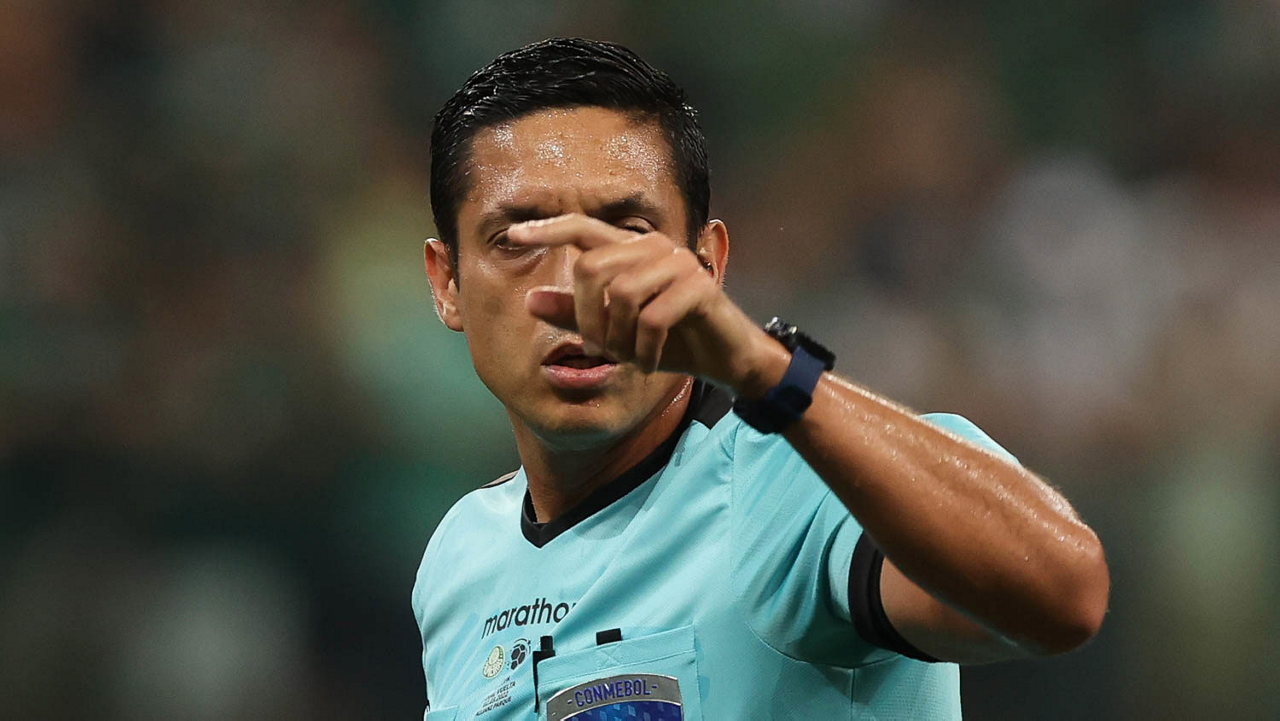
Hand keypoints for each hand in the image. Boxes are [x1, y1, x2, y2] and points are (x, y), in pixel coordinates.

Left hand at [507, 214, 784, 392]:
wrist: (725, 359)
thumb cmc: (670, 341)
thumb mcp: (614, 333)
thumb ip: (574, 316)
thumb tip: (529, 300)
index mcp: (631, 250)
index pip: (582, 228)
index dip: (547, 230)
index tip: (513, 235)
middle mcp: (653, 247)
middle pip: (591, 268)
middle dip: (586, 317)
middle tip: (598, 351)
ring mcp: (677, 263)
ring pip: (620, 295)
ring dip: (618, 338)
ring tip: (629, 356)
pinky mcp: (698, 287)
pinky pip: (652, 319)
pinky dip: (644, 350)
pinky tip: (648, 362)